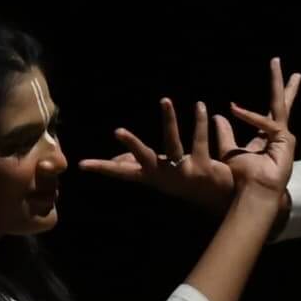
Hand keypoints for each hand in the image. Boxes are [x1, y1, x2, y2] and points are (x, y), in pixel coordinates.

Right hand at [76, 99, 254, 206]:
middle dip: (132, 144)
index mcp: (152, 176)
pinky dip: (199, 121)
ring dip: (169, 121)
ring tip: (164, 100)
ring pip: (173, 142)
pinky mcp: (203, 167)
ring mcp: (183, 171)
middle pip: (144, 157)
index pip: (122, 172)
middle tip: (117, 130)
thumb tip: (117, 158)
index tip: (81, 164)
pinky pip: (199, 139)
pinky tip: (199, 106)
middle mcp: (164, 175)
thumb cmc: (184, 184)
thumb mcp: (159, 175)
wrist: (219, 201)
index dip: (102, 168)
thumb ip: (139, 164)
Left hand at [220, 58, 300, 197]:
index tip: (259, 94)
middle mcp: (279, 135)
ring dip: (277, 82)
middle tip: (291, 69)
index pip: (269, 114)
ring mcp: (284, 137)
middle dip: (286, 86)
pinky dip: (249, 116)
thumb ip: (224, 134)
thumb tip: (217, 116)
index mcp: (267, 138)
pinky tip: (234, 109)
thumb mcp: (228, 151)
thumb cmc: (243, 178)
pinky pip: (267, 123)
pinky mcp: (285, 140)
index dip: (268, 101)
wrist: (254, 193)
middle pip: (283, 105)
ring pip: (280, 104)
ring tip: (274, 62)